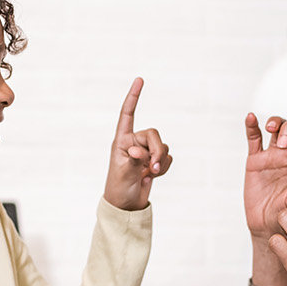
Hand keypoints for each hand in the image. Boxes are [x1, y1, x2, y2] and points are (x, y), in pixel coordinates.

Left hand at [103, 77, 171, 210]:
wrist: (127, 205)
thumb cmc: (118, 188)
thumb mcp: (123, 173)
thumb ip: (133, 160)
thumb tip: (140, 151)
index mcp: (121, 140)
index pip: (128, 114)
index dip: (133, 97)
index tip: (140, 80)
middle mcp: (134, 142)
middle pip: (154, 134)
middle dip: (157, 150)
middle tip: (153, 167)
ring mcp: (146, 152)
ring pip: (163, 146)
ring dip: (161, 160)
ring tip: (151, 174)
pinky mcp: (155, 161)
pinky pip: (167, 157)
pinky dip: (164, 167)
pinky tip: (153, 176)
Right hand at [244, 113, 286, 238]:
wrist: (266, 223)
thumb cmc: (285, 214)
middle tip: (283, 142)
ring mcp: (273, 155)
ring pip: (277, 128)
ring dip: (276, 123)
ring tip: (271, 128)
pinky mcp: (256, 159)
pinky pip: (254, 138)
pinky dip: (252, 126)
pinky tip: (251, 117)